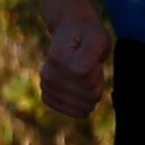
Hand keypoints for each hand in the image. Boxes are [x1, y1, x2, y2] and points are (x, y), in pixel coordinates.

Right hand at [40, 7, 114, 124]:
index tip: (91, 59)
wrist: (69, 32)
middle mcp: (48, 74)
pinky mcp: (47, 95)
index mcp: (59, 59)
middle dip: (97, 83)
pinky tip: (79, 91)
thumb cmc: (88, 36)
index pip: (90, 83)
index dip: (98, 73)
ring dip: (90, 93)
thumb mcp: (97, 38)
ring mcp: (46, 85)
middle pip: (90, 96)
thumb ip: (90, 54)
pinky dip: (82, 104)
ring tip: (84, 76)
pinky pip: (72, 112)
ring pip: (84, 106)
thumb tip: (78, 73)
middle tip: (89, 67)